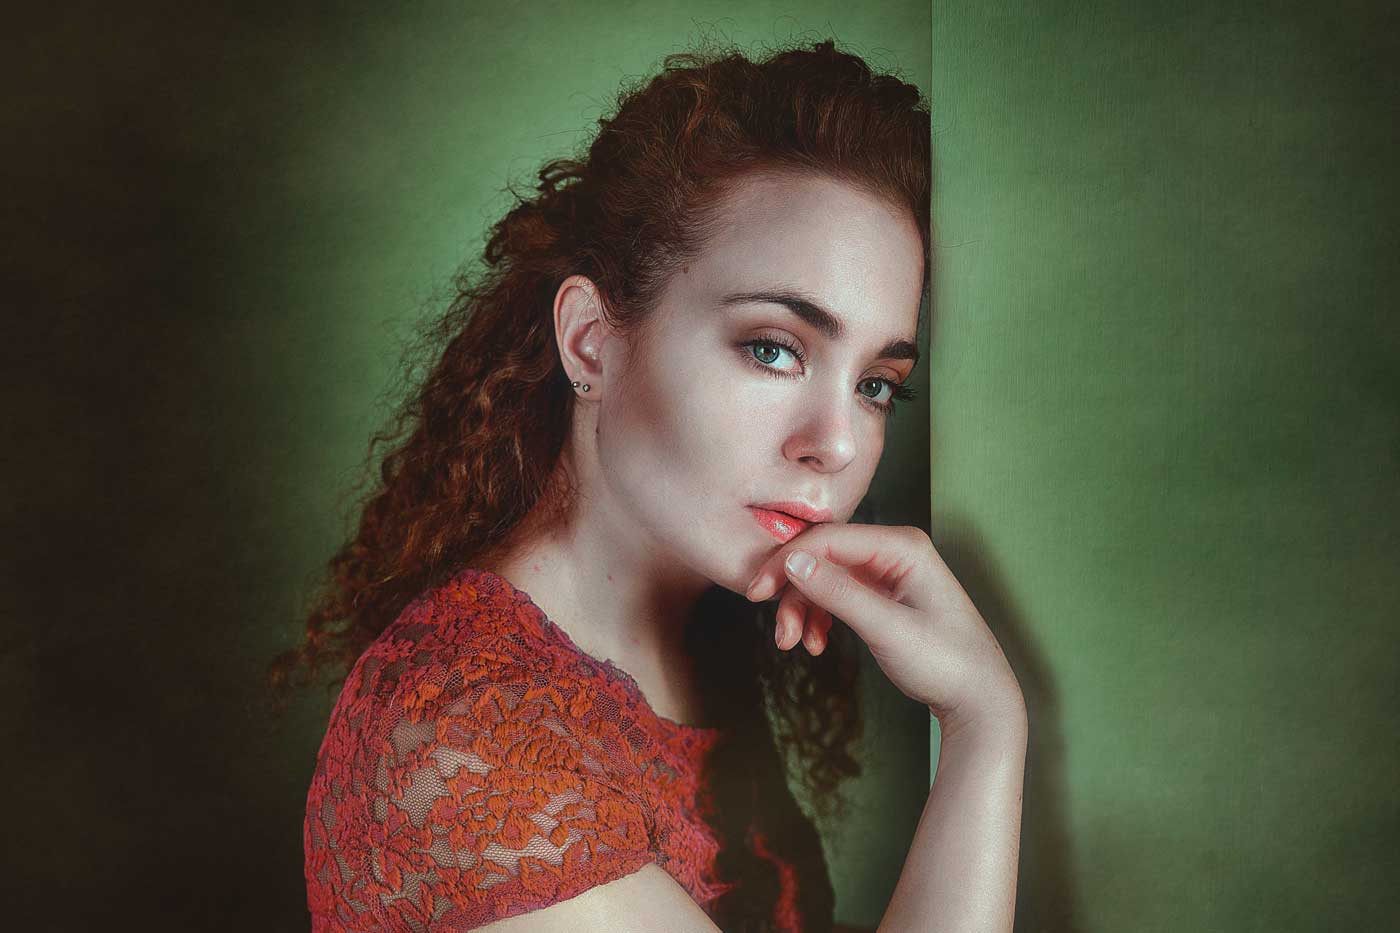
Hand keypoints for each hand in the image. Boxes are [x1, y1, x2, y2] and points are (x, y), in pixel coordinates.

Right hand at [744, 523, 1024, 735]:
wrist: (978, 699)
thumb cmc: (946, 662)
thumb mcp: (888, 629)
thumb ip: (839, 594)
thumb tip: (792, 563)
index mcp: (903, 546)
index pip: (828, 538)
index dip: (786, 562)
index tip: (756, 593)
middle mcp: (895, 551)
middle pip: (823, 556)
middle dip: (794, 592)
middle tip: (777, 630)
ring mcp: (889, 572)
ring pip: (825, 577)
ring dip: (803, 609)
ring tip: (795, 645)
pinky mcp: (883, 594)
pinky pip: (836, 594)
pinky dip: (819, 617)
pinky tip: (814, 645)